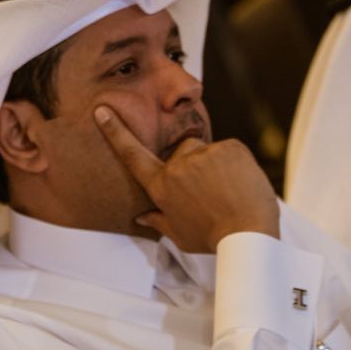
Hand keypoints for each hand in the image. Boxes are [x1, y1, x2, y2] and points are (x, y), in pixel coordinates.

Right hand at [93, 106, 279, 253]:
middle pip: (182, 151)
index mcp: (162, 186)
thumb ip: (159, 221)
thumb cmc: (213, 238)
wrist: (247, 234)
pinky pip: (229, 150)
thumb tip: (141, 217)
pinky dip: (235, 164)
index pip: (133, 155)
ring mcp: (205, 154)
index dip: (116, 132)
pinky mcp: (230, 147)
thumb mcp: (179, 234)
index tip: (103, 111)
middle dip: (192, 163)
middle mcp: (179, 166)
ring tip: (229, 192)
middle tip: (210, 190)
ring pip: (208, 152)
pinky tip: (241, 184)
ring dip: (216, 165)